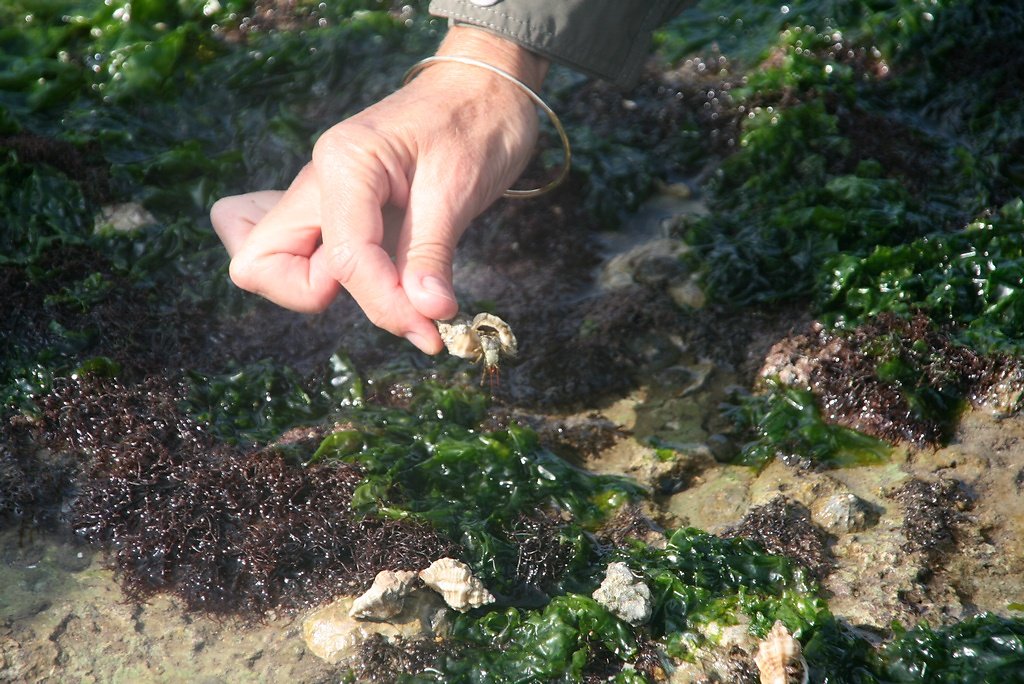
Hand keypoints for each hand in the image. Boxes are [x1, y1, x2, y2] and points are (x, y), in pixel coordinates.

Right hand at [211, 26, 547, 353]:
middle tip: (388, 290)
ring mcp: (319, 196)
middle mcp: (316, 179)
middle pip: (259, 263)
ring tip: (392, 284)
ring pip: (269, 262)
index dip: (385, 302)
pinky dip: (326, 278)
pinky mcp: (333, 211)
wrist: (484, 87)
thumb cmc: (476, 124)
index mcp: (344, 164)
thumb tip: (427, 314)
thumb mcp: (460, 191)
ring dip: (322, 290)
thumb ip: (432, 255)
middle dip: (317, 296)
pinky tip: (379, 276)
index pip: (342, 260)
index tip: (431, 324)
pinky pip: (298, 254)